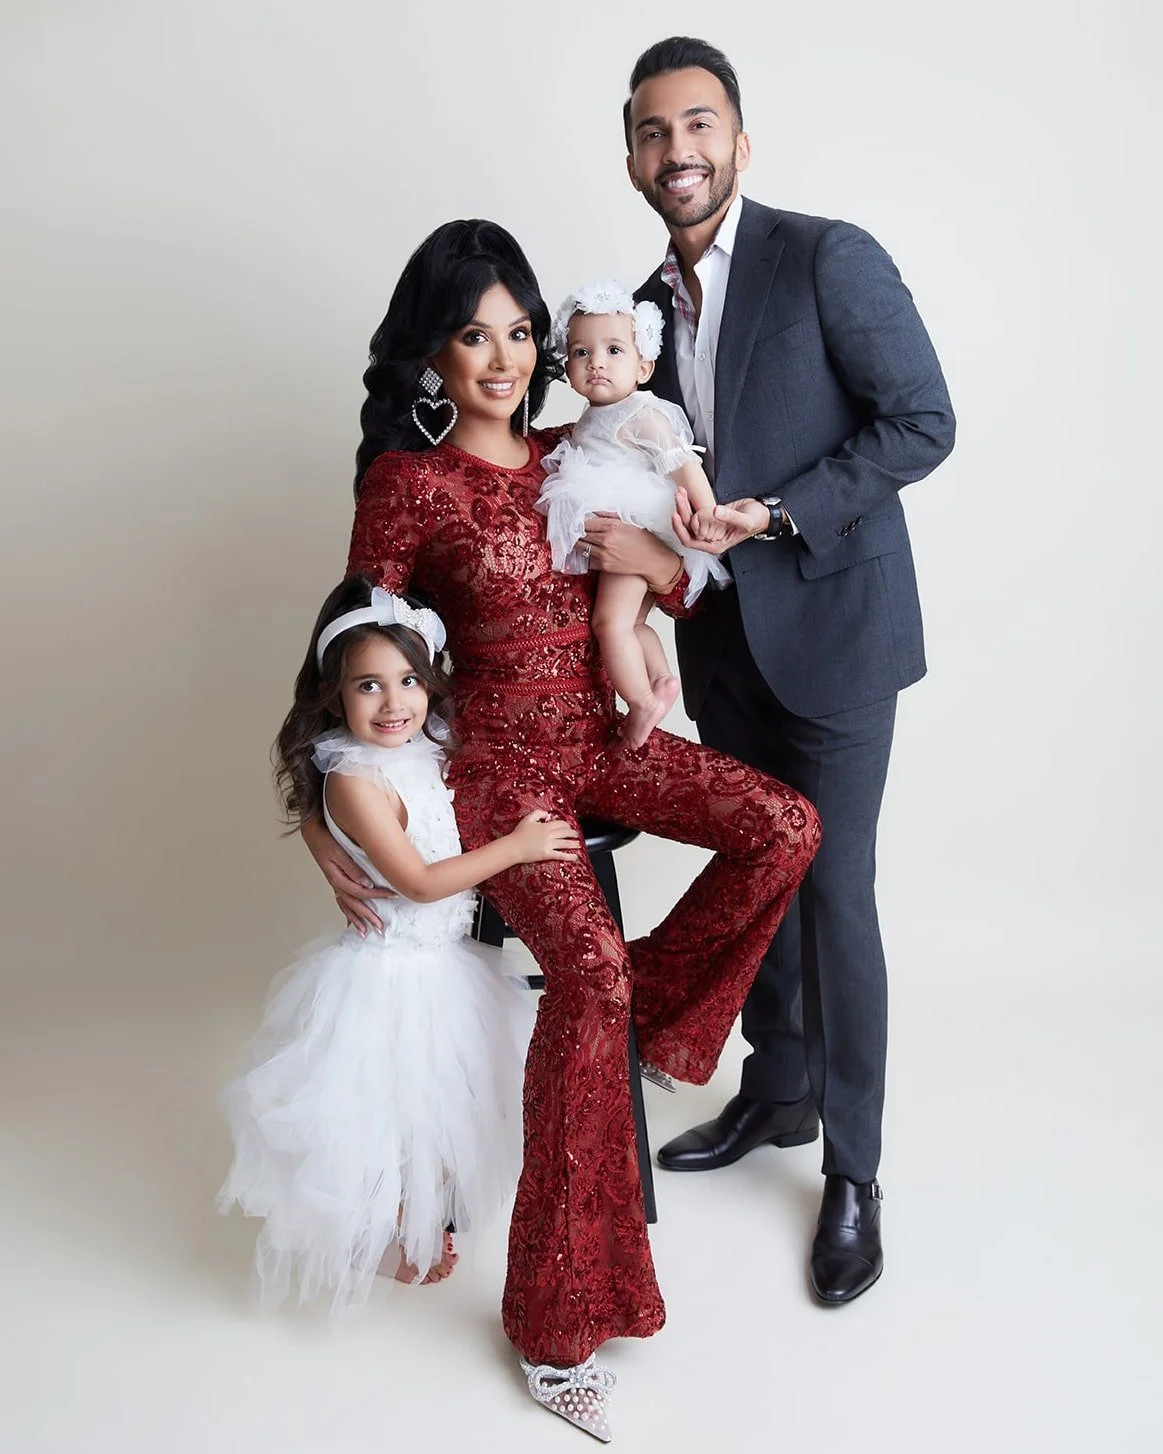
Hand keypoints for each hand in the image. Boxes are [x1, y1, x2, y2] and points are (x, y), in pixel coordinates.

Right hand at [302, 813, 385, 936]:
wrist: (312, 832)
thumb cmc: (325, 839)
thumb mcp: (338, 852)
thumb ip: (353, 868)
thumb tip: (367, 884)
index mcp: (337, 877)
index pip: (361, 891)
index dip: (377, 895)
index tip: (393, 895)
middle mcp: (336, 883)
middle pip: (354, 904)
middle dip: (367, 917)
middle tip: (380, 927)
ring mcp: (335, 883)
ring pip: (346, 906)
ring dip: (356, 919)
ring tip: (365, 932)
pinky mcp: (335, 880)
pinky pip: (342, 901)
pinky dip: (348, 912)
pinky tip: (352, 920)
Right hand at [507, 810, 580, 864]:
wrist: (513, 847)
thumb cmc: (518, 834)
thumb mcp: (527, 819)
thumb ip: (538, 814)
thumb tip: (547, 814)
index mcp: (545, 826)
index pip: (560, 824)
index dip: (566, 825)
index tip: (569, 827)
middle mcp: (549, 835)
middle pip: (565, 833)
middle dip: (573, 834)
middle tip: (577, 835)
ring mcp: (548, 845)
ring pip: (565, 843)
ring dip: (574, 844)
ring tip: (579, 844)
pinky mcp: (547, 854)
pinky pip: (560, 855)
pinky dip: (569, 856)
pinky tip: (575, 857)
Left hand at [581, 512, 679, 580]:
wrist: (652, 560)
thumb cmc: (643, 539)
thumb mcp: (628, 521)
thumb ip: (609, 515)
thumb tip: (593, 511)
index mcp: (611, 526)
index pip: (584, 523)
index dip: (577, 522)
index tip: (575, 521)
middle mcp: (605, 540)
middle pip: (580, 536)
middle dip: (575, 533)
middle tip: (573, 531)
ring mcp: (603, 554)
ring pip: (581, 548)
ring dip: (579, 544)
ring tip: (578, 540)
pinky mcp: (604, 566)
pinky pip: (588, 559)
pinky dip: (586, 555)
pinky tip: (588, 551)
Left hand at [672, 488, 768, 554]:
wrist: (763, 513)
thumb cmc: (757, 520)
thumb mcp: (746, 520)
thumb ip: (731, 517)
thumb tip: (716, 512)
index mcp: (715, 545)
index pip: (690, 541)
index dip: (681, 529)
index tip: (676, 514)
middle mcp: (709, 539)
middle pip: (687, 529)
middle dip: (680, 512)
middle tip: (679, 496)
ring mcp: (708, 528)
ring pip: (688, 521)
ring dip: (682, 506)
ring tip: (680, 492)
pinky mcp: (709, 518)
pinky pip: (694, 513)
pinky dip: (689, 504)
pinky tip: (685, 493)